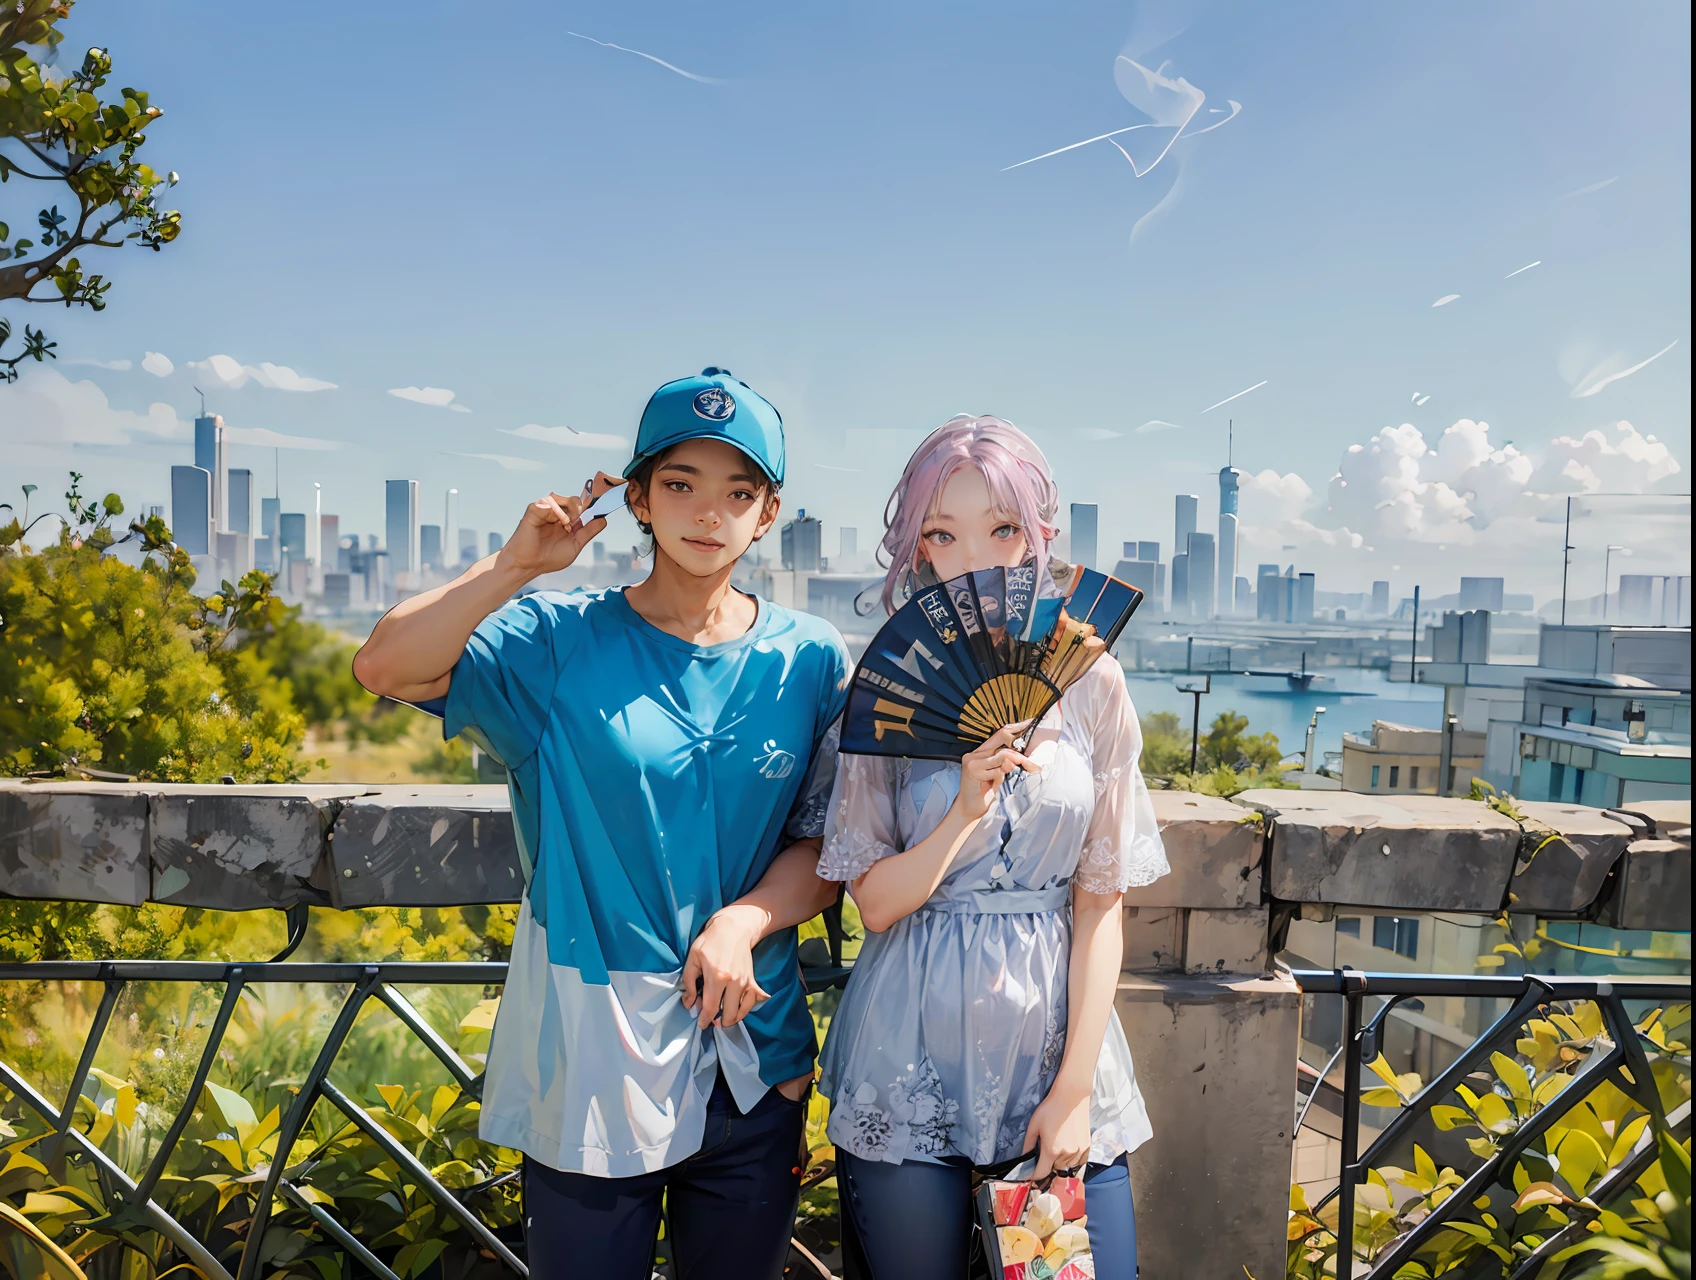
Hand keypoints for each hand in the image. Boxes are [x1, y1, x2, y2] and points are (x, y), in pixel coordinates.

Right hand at [496, 472, 624, 579]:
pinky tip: (559, 522)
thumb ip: (588, 532)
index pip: (580, 507)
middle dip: (579, 508)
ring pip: (561, 497)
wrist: (528, 565)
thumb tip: (603, 520)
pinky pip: (549, 502)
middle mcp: (555, 514)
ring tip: (566, 525)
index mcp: (565, 522)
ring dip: (568, 509)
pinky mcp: (534, 510)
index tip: (601, 505)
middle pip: (573, 500)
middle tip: (576, 522)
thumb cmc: (548, 559)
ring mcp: (544, 511)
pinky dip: (557, 510)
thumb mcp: (575, 546)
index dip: (590, 505)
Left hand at [681, 905, 770, 1030]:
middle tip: (712, 1021)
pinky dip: (747, 1007)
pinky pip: (753, 1001)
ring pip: (742, 1010)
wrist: (734, 929)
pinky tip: (739, 1008)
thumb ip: (689, 982)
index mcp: (717, 977)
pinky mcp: (752, 979)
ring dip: (733, 1017)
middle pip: (729, 1014)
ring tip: (724, 1017)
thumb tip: (689, 1003)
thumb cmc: (711, 941)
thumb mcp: (693, 958)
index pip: (711, 1007)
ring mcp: (745, 981)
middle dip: (719, 1022)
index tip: (701, 1024)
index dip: (705, 1019)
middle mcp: (733, 982)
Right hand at [951, 721, 1039, 821]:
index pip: (1000, 733)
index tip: (1030, 724)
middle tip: (1033, 766)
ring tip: (1002, 779)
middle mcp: (975, 753)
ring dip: (1009, 768)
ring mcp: (972, 760)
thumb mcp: (999, 774)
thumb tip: (1020, 758)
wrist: (970, 809)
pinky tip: (992, 787)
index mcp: (982, 752)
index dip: (1016, 728)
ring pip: (1002, 756)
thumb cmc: (985, 792)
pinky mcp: (972, 770)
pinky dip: (999, 779)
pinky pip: (997, 771)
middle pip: (1003, 741)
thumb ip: (1006, 763)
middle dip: (1020, 755)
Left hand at [1022, 1084, 1090, 1179]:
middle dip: (1048, 1163)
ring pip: (1066, 1165)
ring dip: (1061, 1160)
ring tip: (1059, 1143)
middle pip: (1054, 1169)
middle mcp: (1066, 1154)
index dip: (1034, 1175)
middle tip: (1046, 1148)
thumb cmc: (1051, 1108)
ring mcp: (1079, 1151)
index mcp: (1051, 1150)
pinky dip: (1072, 1158)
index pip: (1041, 1173)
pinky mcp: (1087, 1147)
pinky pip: (1078, 1161)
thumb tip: (1023, 1159)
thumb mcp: (1034, 1125)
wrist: (1072, 1096)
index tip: (1031, 1173)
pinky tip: (1068, 1145)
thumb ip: (1028, 1145)